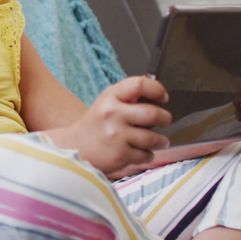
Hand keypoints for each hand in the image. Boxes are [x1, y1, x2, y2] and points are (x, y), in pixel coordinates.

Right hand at [51, 76, 172, 177]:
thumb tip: (158, 94)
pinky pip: (146, 155)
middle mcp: (113, 114)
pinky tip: (138, 152)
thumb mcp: (107, 103)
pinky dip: (147, 155)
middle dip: (165, 118)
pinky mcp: (120, 154)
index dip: (156, 89)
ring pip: (153, 138)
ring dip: (160, 141)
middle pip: (153, 113)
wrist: (75, 148)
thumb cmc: (97, 124)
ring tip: (158, 141)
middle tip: (165, 120)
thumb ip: (129, 97)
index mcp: (110, 97)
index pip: (139, 84)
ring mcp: (117, 135)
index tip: (163, 97)